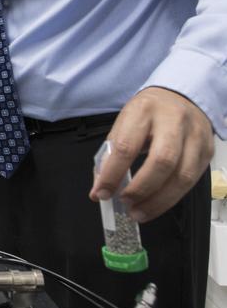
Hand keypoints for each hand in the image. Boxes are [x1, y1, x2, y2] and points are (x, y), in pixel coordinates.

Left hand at [89, 86, 213, 221]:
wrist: (180, 97)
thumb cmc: (148, 113)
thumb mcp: (123, 124)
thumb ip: (110, 156)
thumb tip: (100, 189)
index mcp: (144, 111)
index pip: (126, 146)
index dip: (112, 174)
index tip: (102, 193)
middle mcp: (173, 121)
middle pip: (161, 161)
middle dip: (141, 189)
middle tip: (126, 203)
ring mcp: (194, 136)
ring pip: (182, 176)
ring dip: (158, 201)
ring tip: (139, 211)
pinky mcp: (206, 151)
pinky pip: (191, 181)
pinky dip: (172, 198)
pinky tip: (157, 203)